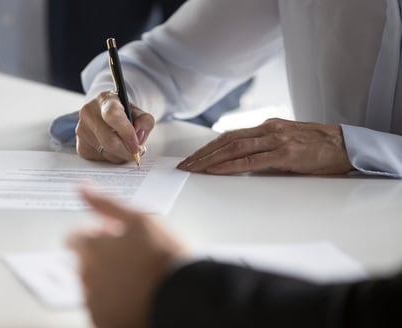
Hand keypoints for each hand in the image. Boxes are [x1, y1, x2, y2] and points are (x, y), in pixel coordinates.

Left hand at [68, 187, 187, 327]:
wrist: (187, 298)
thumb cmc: (167, 257)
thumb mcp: (139, 219)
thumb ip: (105, 204)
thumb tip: (81, 187)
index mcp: (91, 249)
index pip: (75, 238)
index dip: (96, 234)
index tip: (116, 237)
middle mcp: (87, 277)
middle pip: (84, 262)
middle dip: (102, 257)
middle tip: (134, 257)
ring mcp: (95, 303)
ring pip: (93, 286)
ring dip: (108, 279)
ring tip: (139, 278)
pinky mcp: (105, 323)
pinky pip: (103, 309)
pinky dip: (115, 303)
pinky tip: (138, 296)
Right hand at [76, 91, 154, 162]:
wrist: (104, 114)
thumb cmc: (122, 113)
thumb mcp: (138, 111)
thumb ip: (145, 122)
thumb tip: (139, 138)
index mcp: (105, 100)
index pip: (113, 116)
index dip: (126, 134)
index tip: (137, 146)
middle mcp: (88, 113)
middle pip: (110, 141)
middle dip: (127, 151)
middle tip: (137, 152)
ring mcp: (82, 130)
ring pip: (107, 153)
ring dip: (121, 155)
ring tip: (125, 147)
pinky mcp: (80, 146)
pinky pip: (101, 159)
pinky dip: (112, 158)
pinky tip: (113, 149)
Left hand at [177, 118, 353, 174]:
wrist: (347, 146)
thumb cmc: (318, 148)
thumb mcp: (287, 144)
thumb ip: (265, 149)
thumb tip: (241, 162)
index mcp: (267, 127)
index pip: (230, 136)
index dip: (208, 147)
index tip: (192, 158)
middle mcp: (268, 130)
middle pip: (226, 140)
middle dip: (202, 154)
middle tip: (184, 165)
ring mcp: (276, 140)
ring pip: (234, 148)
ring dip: (210, 160)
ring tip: (193, 169)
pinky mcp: (285, 154)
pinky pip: (251, 160)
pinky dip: (230, 165)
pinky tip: (216, 171)